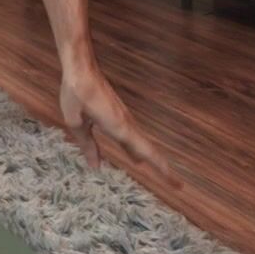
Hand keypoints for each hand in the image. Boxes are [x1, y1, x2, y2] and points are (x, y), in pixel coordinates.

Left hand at [59, 59, 179, 189]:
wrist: (81, 67)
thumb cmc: (76, 92)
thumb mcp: (75, 122)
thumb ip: (87, 145)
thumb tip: (97, 167)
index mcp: (119, 127)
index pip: (146, 153)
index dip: (163, 169)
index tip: (178, 185)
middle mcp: (126, 123)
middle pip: (149, 150)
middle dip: (162, 168)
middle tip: (177, 186)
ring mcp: (124, 117)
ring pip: (140, 142)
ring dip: (149, 158)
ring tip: (156, 175)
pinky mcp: (118, 112)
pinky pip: (131, 135)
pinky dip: (136, 148)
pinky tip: (132, 154)